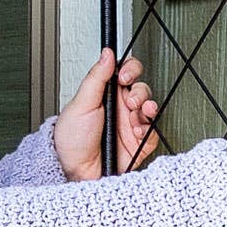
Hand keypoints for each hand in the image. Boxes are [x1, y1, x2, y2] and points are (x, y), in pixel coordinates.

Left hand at [54, 48, 162, 180]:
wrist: (76, 173)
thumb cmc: (73, 141)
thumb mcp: (81, 104)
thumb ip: (96, 77)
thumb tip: (106, 54)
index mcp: (106, 95)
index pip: (125, 73)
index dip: (130, 70)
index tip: (124, 77)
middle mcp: (120, 109)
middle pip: (141, 89)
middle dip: (139, 92)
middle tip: (129, 101)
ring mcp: (130, 126)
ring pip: (150, 109)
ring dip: (147, 108)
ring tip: (137, 113)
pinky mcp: (139, 144)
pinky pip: (153, 133)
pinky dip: (148, 130)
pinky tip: (136, 131)